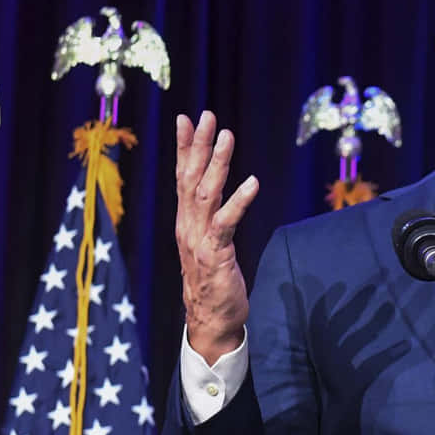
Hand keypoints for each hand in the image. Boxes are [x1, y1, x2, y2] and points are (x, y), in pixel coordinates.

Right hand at [175, 111, 258, 362]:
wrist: (209, 319)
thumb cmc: (212, 280)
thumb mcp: (208, 241)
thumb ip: (209, 217)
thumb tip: (212, 193)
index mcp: (185, 221)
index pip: (182, 176)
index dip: (185, 146)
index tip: (186, 118)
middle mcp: (187, 226)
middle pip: (190, 177)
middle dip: (198, 144)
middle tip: (206, 115)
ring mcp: (199, 239)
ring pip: (206, 193)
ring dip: (217, 163)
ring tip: (227, 136)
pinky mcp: (215, 254)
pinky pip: (226, 222)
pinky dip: (239, 201)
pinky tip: (252, 182)